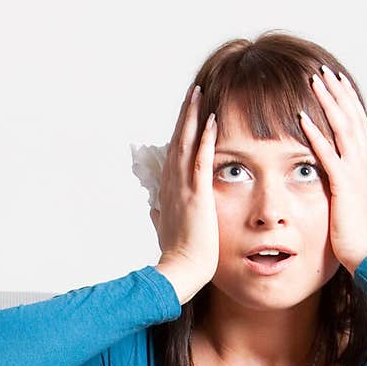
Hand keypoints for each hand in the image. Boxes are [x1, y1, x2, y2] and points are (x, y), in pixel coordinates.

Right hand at [153, 83, 219, 303]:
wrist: (180, 272)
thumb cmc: (179, 258)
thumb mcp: (166, 232)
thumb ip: (160, 217)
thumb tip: (154, 210)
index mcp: (168, 193)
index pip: (173, 156)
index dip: (180, 133)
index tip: (186, 115)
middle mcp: (172, 186)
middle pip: (177, 141)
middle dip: (186, 115)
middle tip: (193, 92)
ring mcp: (183, 189)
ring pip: (185, 143)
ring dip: (193, 117)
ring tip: (199, 93)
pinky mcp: (196, 195)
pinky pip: (201, 160)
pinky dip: (206, 138)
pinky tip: (212, 119)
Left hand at [300, 67, 366, 273]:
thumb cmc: (361, 229)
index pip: (357, 122)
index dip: (347, 99)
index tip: (335, 80)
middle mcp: (364, 162)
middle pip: (351, 118)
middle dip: (337, 93)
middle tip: (322, 70)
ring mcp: (355, 172)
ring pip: (342, 128)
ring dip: (328, 104)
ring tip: (314, 82)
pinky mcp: (343, 186)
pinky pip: (328, 155)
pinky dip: (316, 135)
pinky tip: (303, 118)